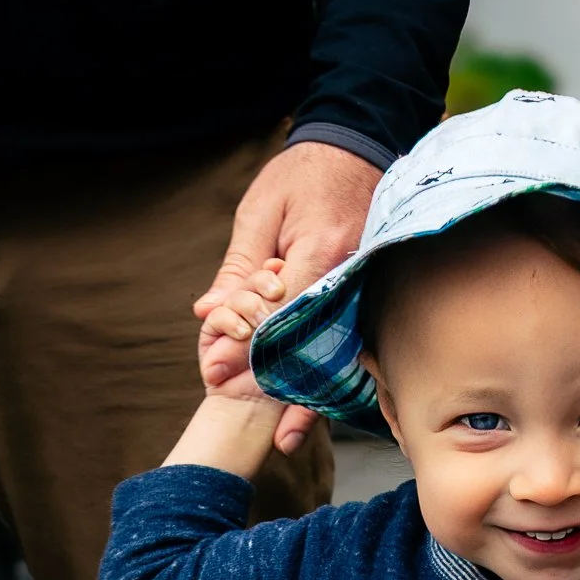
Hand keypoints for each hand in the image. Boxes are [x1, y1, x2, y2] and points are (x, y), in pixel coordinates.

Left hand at [195, 140, 383, 454]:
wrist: (356, 144)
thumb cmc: (303, 174)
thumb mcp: (259, 212)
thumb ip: (238, 267)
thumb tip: (209, 313)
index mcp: (320, 252)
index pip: (281, 315)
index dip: (246, 349)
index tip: (215, 371)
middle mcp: (349, 276)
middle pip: (314, 347)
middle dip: (282, 390)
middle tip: (260, 428)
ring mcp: (366, 286)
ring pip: (338, 353)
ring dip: (312, 397)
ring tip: (290, 436)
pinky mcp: (371, 291)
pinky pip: (352, 341)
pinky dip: (331, 374)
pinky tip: (318, 405)